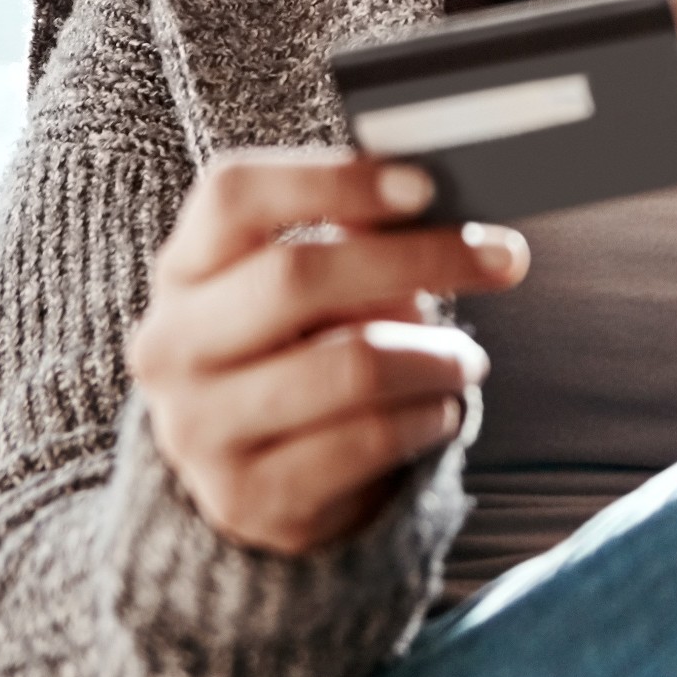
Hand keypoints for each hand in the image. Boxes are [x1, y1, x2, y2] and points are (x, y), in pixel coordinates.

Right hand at [129, 151, 526, 555]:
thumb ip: (359, 236)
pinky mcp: (248, 497)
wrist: (258, 478)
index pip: (234, 195)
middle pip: (296, 275)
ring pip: (350, 366)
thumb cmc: (302, 349)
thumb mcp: (314, 287)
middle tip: (504, 259)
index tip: (426, 185)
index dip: (331, 180)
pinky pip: (368, 440)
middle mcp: (172, 346)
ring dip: (436, 356)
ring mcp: (198, 428)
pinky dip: (427, 417)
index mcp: (185, 269)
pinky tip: (440, 409)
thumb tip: (438, 197)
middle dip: (419, 260)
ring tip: (466, 359)